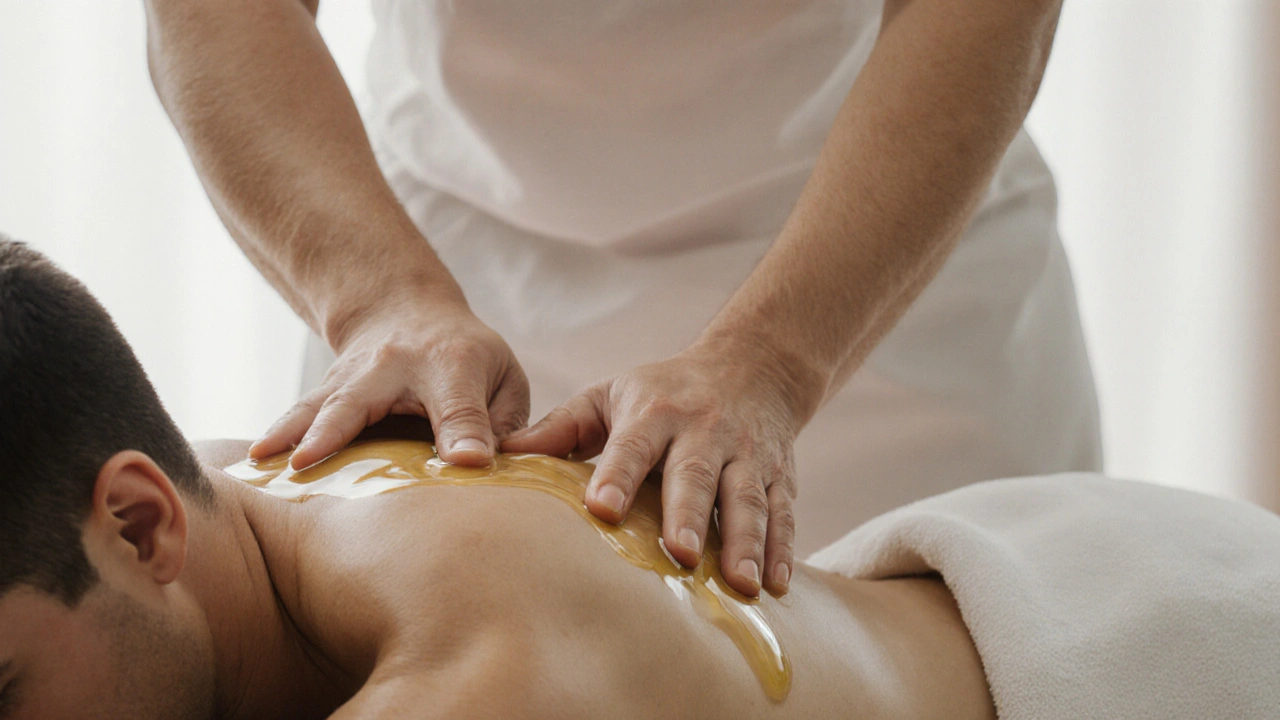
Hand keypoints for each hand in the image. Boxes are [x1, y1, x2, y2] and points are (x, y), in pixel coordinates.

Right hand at [250, 297, 529, 469]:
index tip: (469, 463)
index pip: (459, 405)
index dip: (466, 434)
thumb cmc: (467, 356)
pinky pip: (298, 414)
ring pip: (317, 405)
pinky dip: (276, 435)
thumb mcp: (503, 377)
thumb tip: (491, 470)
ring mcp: (352, 376)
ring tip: (263, 461)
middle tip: (306, 461)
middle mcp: (394, 366)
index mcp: (450, 365)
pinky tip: (252, 462)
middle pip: (362, 400)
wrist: (407, 308)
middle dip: (334, 430)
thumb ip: (505, 422)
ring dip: (290, 433)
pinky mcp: (326, 389)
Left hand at [502, 339, 806, 596]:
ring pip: (747, 499)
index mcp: (655, 413)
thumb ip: (561, 428)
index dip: (617, 475)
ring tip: (741, 585)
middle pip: (697, 475)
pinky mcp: (780, 475)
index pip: (632, 446)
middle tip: (679, 554)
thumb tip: (497, 456)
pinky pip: (783, 512)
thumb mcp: (612, 395)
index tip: (601, 508)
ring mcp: (747, 455)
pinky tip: (775, 587)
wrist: (754, 365)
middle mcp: (705, 432)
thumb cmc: (664, 391)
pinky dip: (782, 550)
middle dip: (689, 514)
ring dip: (746, 542)